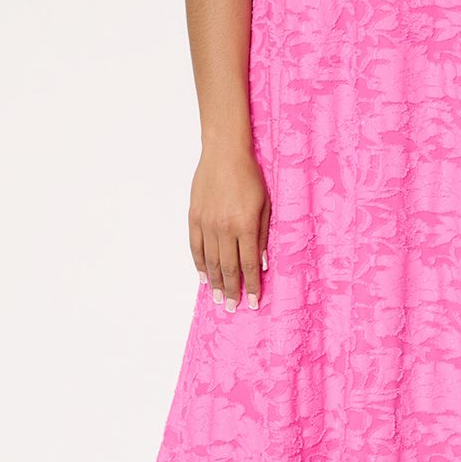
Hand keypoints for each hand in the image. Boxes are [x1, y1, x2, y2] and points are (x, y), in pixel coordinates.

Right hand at [188, 144, 267, 311]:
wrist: (224, 153)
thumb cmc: (250, 176)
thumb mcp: (265, 205)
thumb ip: (263, 235)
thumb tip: (262, 263)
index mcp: (245, 226)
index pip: (248, 265)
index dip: (251, 285)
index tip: (253, 302)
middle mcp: (224, 228)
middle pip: (228, 268)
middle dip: (233, 290)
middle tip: (234, 307)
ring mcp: (206, 224)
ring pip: (210, 261)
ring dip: (215, 283)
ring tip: (219, 298)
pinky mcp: (194, 217)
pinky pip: (195, 247)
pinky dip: (199, 265)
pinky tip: (204, 277)